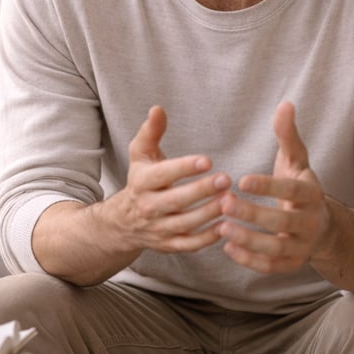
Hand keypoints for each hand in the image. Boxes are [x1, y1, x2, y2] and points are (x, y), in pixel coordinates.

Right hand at [116, 105, 229, 254]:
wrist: (123, 222)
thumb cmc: (140, 180)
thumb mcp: (140, 154)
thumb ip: (151, 132)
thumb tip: (158, 109)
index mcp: (142, 182)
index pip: (162, 174)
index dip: (184, 167)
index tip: (207, 160)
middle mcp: (148, 207)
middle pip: (176, 201)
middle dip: (201, 191)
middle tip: (226, 179)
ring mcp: (159, 228)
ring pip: (185, 224)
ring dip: (209, 213)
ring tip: (230, 200)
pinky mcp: (169, 245)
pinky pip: (190, 244)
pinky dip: (208, 238)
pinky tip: (226, 225)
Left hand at [219, 101, 328, 273]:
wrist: (322, 226)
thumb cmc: (300, 188)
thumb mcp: (296, 161)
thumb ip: (288, 136)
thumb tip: (284, 104)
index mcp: (311, 195)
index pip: (291, 191)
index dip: (268, 186)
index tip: (241, 180)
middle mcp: (310, 222)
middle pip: (282, 223)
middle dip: (253, 215)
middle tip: (224, 203)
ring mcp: (302, 246)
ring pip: (276, 249)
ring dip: (248, 239)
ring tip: (221, 227)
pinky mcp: (291, 264)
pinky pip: (271, 267)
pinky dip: (250, 260)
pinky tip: (227, 247)